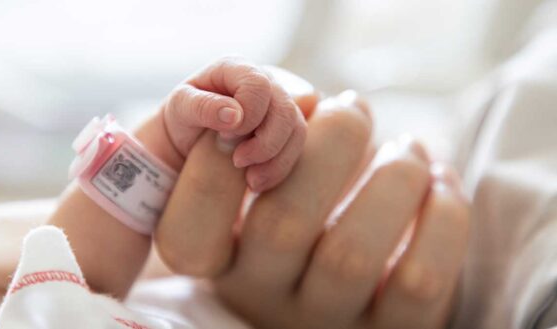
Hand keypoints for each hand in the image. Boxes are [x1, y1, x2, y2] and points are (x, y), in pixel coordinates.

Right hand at [156, 88, 469, 327]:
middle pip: (281, 226)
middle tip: (352, 106)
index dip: (213, 165)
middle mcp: (266, 298)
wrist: (358, 290)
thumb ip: (270, 146)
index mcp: (223, 265)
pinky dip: (443, 216)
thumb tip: (308, 101)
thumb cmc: (306, 218)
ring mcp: (326, 321)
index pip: (187, 232)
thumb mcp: (267, 194)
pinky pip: (418, 280)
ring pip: (351, 254)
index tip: (258, 115)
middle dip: (328, 144)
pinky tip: (440, 182)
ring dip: (393, 176)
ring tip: (409, 146)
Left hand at [160, 57, 307, 191]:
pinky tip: (256, 182)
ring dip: (275, 160)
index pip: (259, 85)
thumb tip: (235, 115)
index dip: (249, 114)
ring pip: (297, 131)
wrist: (187, 140)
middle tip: (238, 161)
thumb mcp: (180, 108)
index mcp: (237, 68)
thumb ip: (204, 106)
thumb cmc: (182, 117)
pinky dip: (279, 169)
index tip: (225, 134)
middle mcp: (265, 82)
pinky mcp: (286, 130)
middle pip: (285, 110)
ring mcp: (279, 105)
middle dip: (265, 143)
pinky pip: (296, 149)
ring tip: (249, 180)